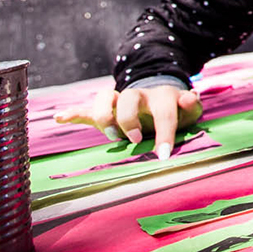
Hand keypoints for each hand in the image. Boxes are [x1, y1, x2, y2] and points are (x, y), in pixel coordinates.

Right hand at [52, 84, 202, 158]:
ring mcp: (120, 101)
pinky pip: (86, 108)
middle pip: (129, 98)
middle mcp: (139, 95)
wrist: (158, 96)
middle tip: (135, 139)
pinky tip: (61, 117)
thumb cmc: (175, 110)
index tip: (164, 155)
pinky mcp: (105, 109)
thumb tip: (190, 96)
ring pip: (105, 97)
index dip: (165, 133)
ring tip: (110, 134)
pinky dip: (73, 112)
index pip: (164, 113)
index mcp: (161, 97)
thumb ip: (191, 105)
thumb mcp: (188, 110)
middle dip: (130, 118)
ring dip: (104, 114)